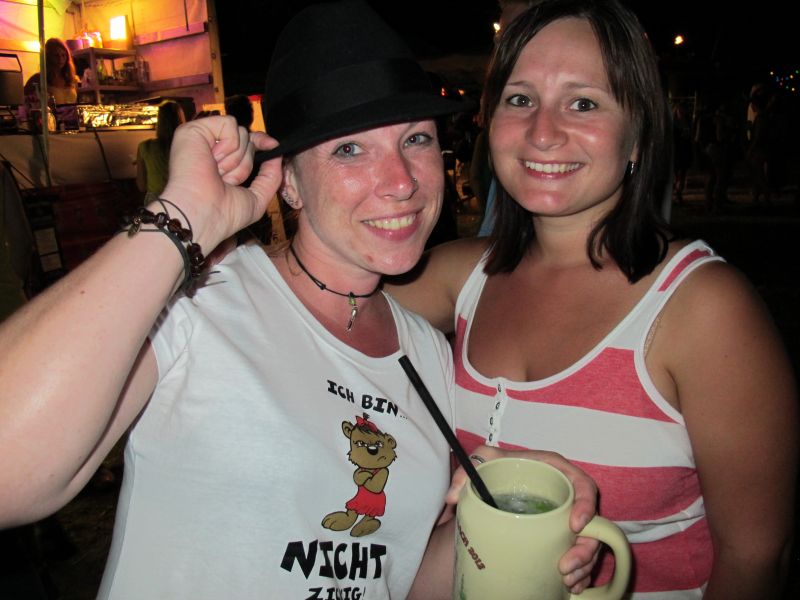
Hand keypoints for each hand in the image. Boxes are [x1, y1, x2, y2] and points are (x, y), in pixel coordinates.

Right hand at [159, 116, 282, 251]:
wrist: (200, 215)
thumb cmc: (224, 215)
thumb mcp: (257, 197)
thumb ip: (271, 176)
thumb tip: (276, 153)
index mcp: (221, 164)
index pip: (247, 143)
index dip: (261, 143)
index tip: (272, 146)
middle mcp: (210, 150)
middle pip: (247, 139)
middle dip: (245, 163)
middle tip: (225, 180)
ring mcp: (201, 140)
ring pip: (240, 132)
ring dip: (235, 159)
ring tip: (216, 173)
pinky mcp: (193, 131)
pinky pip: (228, 124)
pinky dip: (229, 144)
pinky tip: (213, 159)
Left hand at [445, 445, 599, 592]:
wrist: (495, 485)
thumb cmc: (496, 469)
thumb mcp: (483, 462)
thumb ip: (467, 472)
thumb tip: (453, 496)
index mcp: (555, 472)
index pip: (583, 484)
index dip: (586, 504)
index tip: (576, 525)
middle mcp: (567, 496)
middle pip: (592, 522)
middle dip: (585, 548)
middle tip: (566, 566)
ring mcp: (567, 519)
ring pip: (589, 544)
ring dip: (583, 565)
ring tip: (566, 579)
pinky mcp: (563, 536)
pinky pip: (581, 556)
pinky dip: (579, 573)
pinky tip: (569, 586)